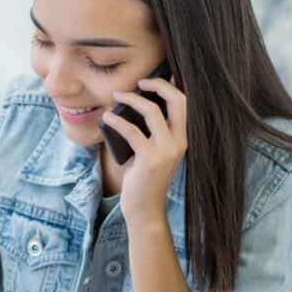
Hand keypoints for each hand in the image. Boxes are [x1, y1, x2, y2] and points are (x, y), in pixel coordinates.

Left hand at [100, 77, 187, 220]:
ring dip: (131, 99)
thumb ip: (149, 132)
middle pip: (177, 100)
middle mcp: (179, 142)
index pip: (184, 103)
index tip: (150, 81)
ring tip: (116, 96)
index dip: (170, 86)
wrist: (144, 209)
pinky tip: (106, 118)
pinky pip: (132, 130)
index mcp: (182, 139)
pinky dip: (116, 121)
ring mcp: (166, 150)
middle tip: (139, 82)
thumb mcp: (151, 152)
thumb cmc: (143, 178)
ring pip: (152, 111)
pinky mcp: (149, 158)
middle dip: (158, 85)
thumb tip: (132, 107)